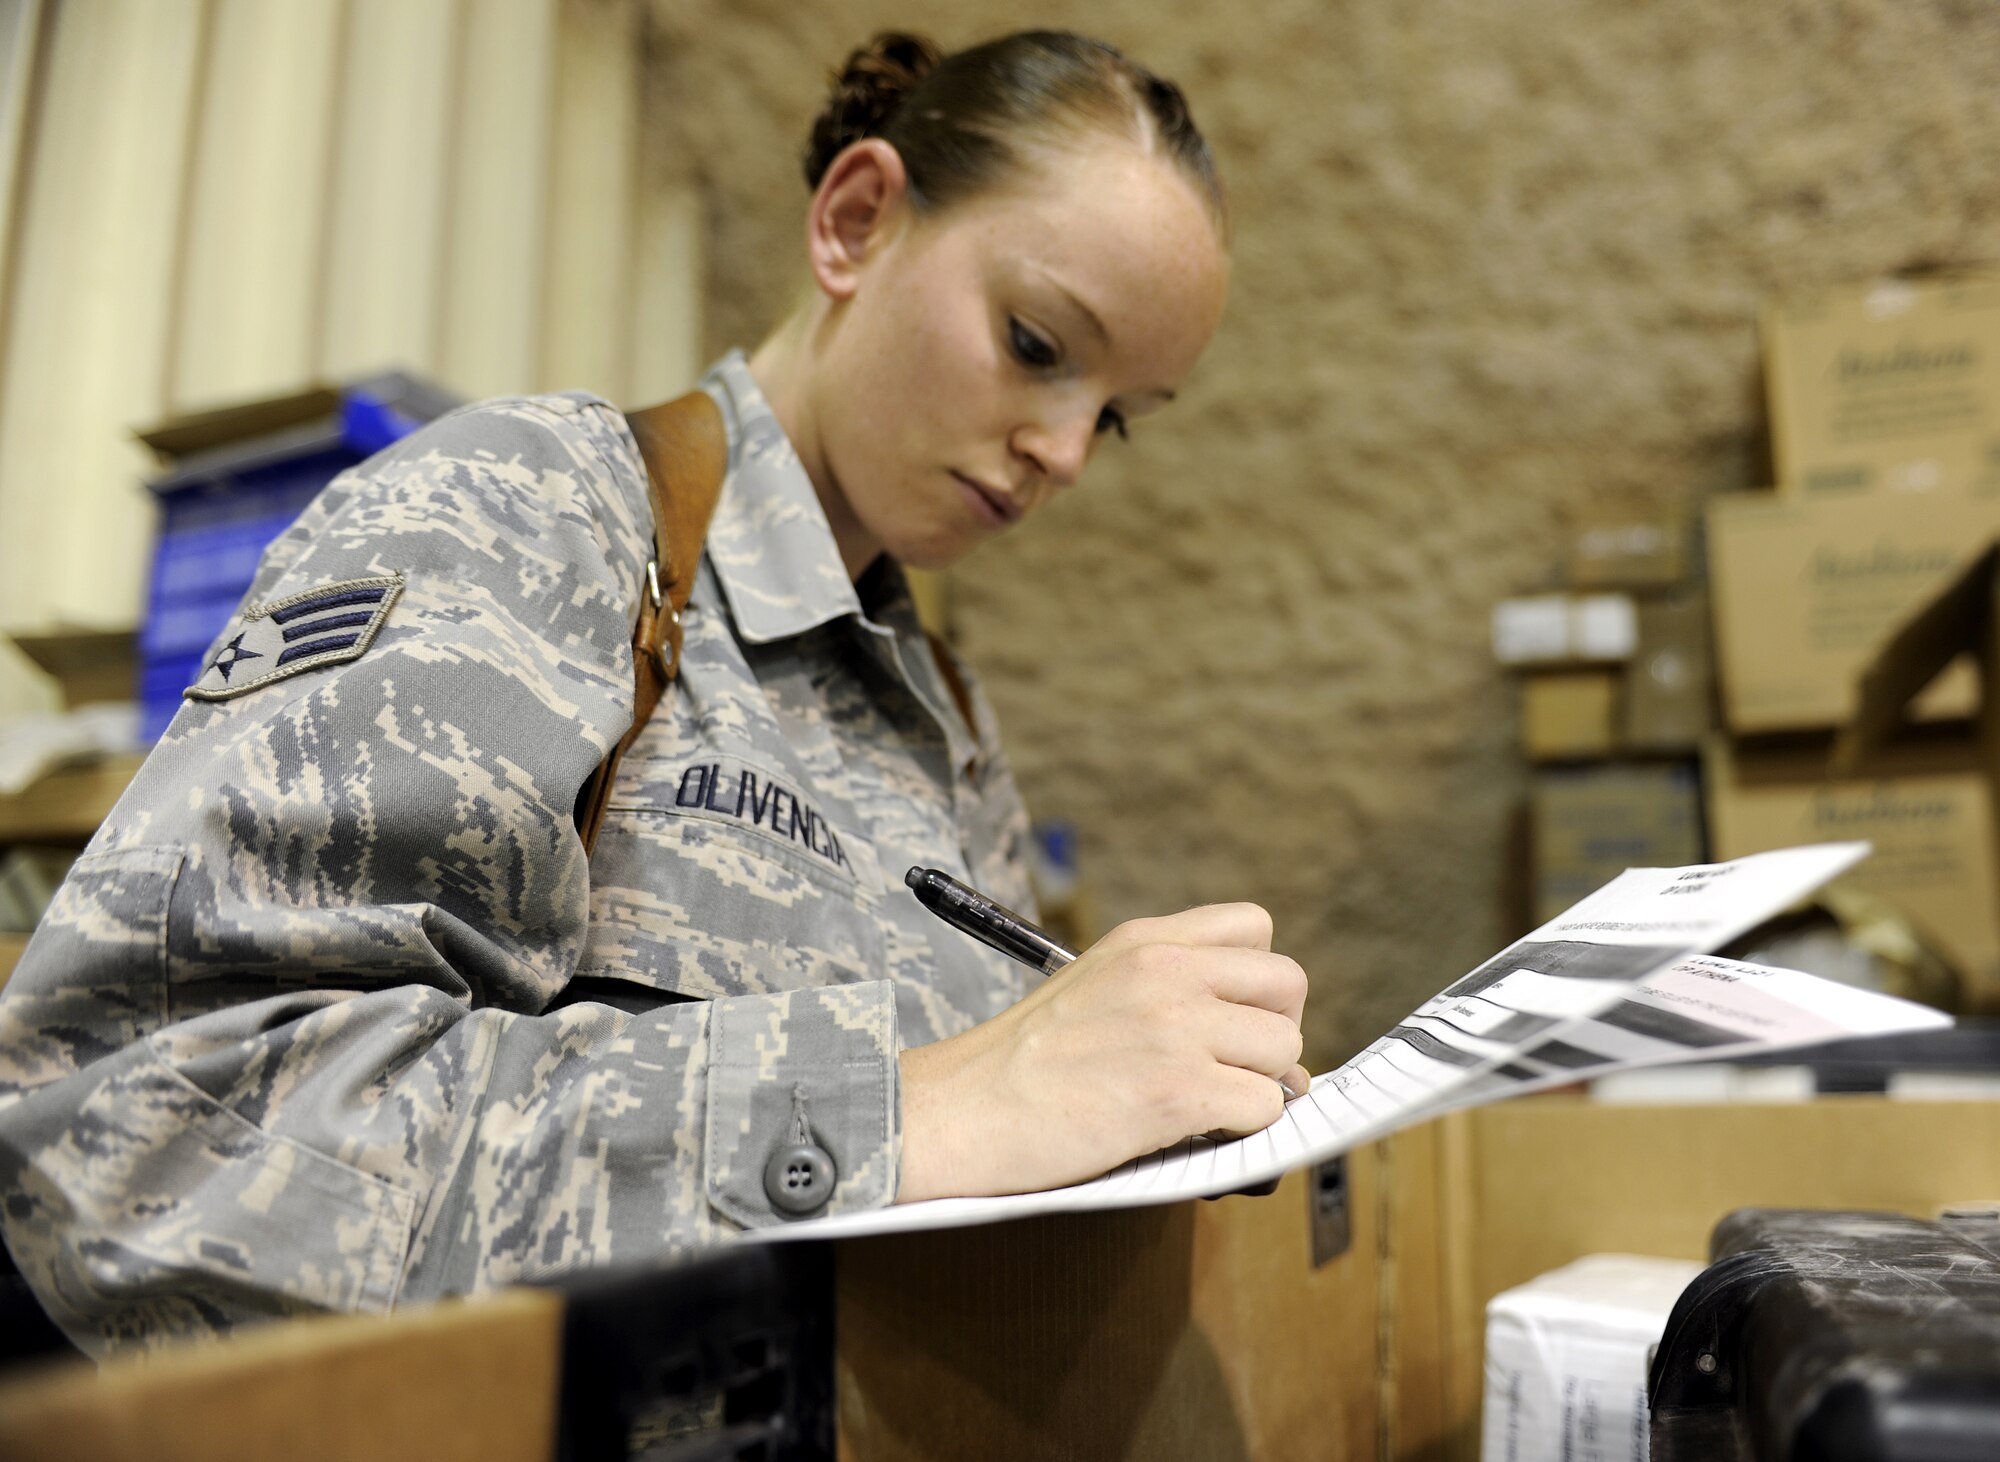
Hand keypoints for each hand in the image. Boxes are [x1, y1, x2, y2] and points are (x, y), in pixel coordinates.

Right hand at [894, 903, 1309, 1203]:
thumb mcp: (1093, 985)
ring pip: (1284, 1052)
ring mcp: (1174, 1028)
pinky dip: (1241, 1131)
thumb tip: (1259, 1041)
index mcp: (1146, 940)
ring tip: (1209, 1107)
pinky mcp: (1176, 1090)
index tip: (1236, 1018)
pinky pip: (1262, 1109)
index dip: (1259, 981)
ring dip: (1258, 1088)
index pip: (1256, 928)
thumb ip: (1166, 990)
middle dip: (1274, 1034)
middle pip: (1288, 985)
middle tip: (1237, 1070)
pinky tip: (1197, 1133)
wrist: (960, 1109)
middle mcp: (1167, 971)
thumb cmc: (1018, 1064)